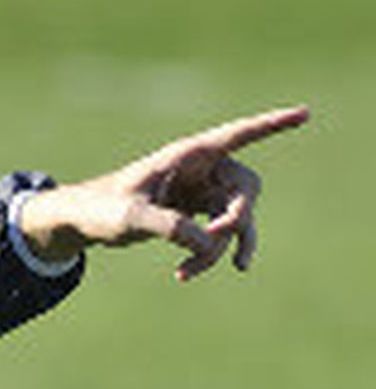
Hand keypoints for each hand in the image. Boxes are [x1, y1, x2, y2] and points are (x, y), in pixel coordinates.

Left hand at [19, 106, 309, 280]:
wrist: (82, 222)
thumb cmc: (101, 208)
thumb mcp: (130, 218)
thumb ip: (169, 226)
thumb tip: (208, 245)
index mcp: (187, 155)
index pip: (238, 135)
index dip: (272, 125)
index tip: (305, 114)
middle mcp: (200, 170)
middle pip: (246, 190)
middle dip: (235, 221)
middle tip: (211, 243)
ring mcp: (201, 191)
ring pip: (235, 220)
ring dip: (221, 250)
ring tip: (187, 274)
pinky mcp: (195, 213)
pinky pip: (219, 236)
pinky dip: (208, 256)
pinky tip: (182, 274)